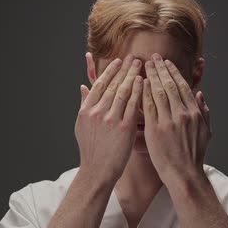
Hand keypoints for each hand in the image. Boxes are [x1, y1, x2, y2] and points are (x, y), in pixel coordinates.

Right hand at [75, 53, 142, 183]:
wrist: (97, 171)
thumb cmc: (91, 149)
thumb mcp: (82, 125)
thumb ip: (83, 104)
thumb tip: (82, 87)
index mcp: (86, 110)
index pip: (99, 84)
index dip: (110, 71)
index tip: (118, 61)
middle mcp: (97, 112)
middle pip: (112, 84)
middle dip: (124, 69)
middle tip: (133, 57)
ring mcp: (110, 119)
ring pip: (123, 91)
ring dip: (132, 76)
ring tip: (140, 65)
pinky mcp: (124, 128)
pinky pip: (133, 105)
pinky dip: (139, 91)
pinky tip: (145, 82)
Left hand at [142, 53, 211, 183]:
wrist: (184, 175)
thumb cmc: (194, 156)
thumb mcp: (206, 132)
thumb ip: (205, 112)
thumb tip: (201, 95)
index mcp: (194, 112)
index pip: (183, 86)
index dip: (173, 72)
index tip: (166, 63)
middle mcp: (182, 114)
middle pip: (170, 85)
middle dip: (161, 69)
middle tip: (153, 57)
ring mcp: (168, 121)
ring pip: (158, 92)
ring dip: (151, 77)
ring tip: (144, 66)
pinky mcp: (156, 129)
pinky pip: (148, 106)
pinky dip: (143, 93)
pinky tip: (138, 84)